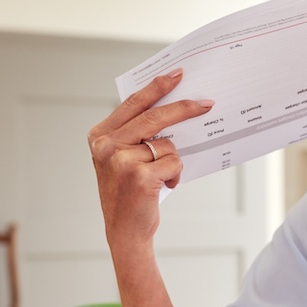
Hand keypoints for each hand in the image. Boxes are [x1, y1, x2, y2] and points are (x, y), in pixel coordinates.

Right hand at [87, 67, 213, 245]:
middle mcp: (106, 146)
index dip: (157, 87)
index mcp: (100, 136)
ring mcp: (121, 161)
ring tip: (160, 177)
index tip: (177, 74)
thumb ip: (135, 134)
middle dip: (184, 108)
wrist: (125, 232)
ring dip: (172, 161)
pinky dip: (175, 175)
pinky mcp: (139, 176)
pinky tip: (162, 187)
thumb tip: (173, 107)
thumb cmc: (129, 193)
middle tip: (206, 103)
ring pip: (167, 144)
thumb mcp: (122, 158)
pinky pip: (173, 162)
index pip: (133, 103)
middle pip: (154, 116)